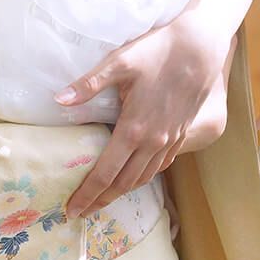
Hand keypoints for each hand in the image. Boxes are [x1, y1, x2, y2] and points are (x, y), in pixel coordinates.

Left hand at [58, 0, 257, 217]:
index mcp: (133, 128)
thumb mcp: (120, 62)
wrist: (201, 46)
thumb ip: (89, 84)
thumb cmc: (158, 50)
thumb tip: (58, 100)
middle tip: (81, 213)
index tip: (71, 210)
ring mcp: (170, 139)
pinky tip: (135, 175)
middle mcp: (152, 141)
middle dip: (101, 200)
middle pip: (123, 183)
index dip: (87, 193)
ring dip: (122, 192)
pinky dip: (143, 176)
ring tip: (103, 199)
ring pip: (143, 177)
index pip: (105, 173)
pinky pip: (159, 165)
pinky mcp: (181, 132)